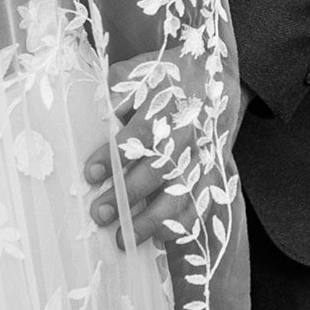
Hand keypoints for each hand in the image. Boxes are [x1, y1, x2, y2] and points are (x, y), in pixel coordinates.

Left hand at [83, 53, 199, 250]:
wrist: (217, 72)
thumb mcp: (142, 70)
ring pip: (180, 197)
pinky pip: (200, 205)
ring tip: (122, 239)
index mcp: (167, 106)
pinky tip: (158, 240)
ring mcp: (202, 156)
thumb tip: (96, 114)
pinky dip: (181, 227)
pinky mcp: (213, 171)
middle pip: (157, 172)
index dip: (115, 156)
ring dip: (150, 222)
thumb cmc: (170, 73)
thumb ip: (117, 90)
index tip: (91, 174)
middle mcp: (187, 135)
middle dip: (126, 197)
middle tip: (99, 213)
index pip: (139, 135)